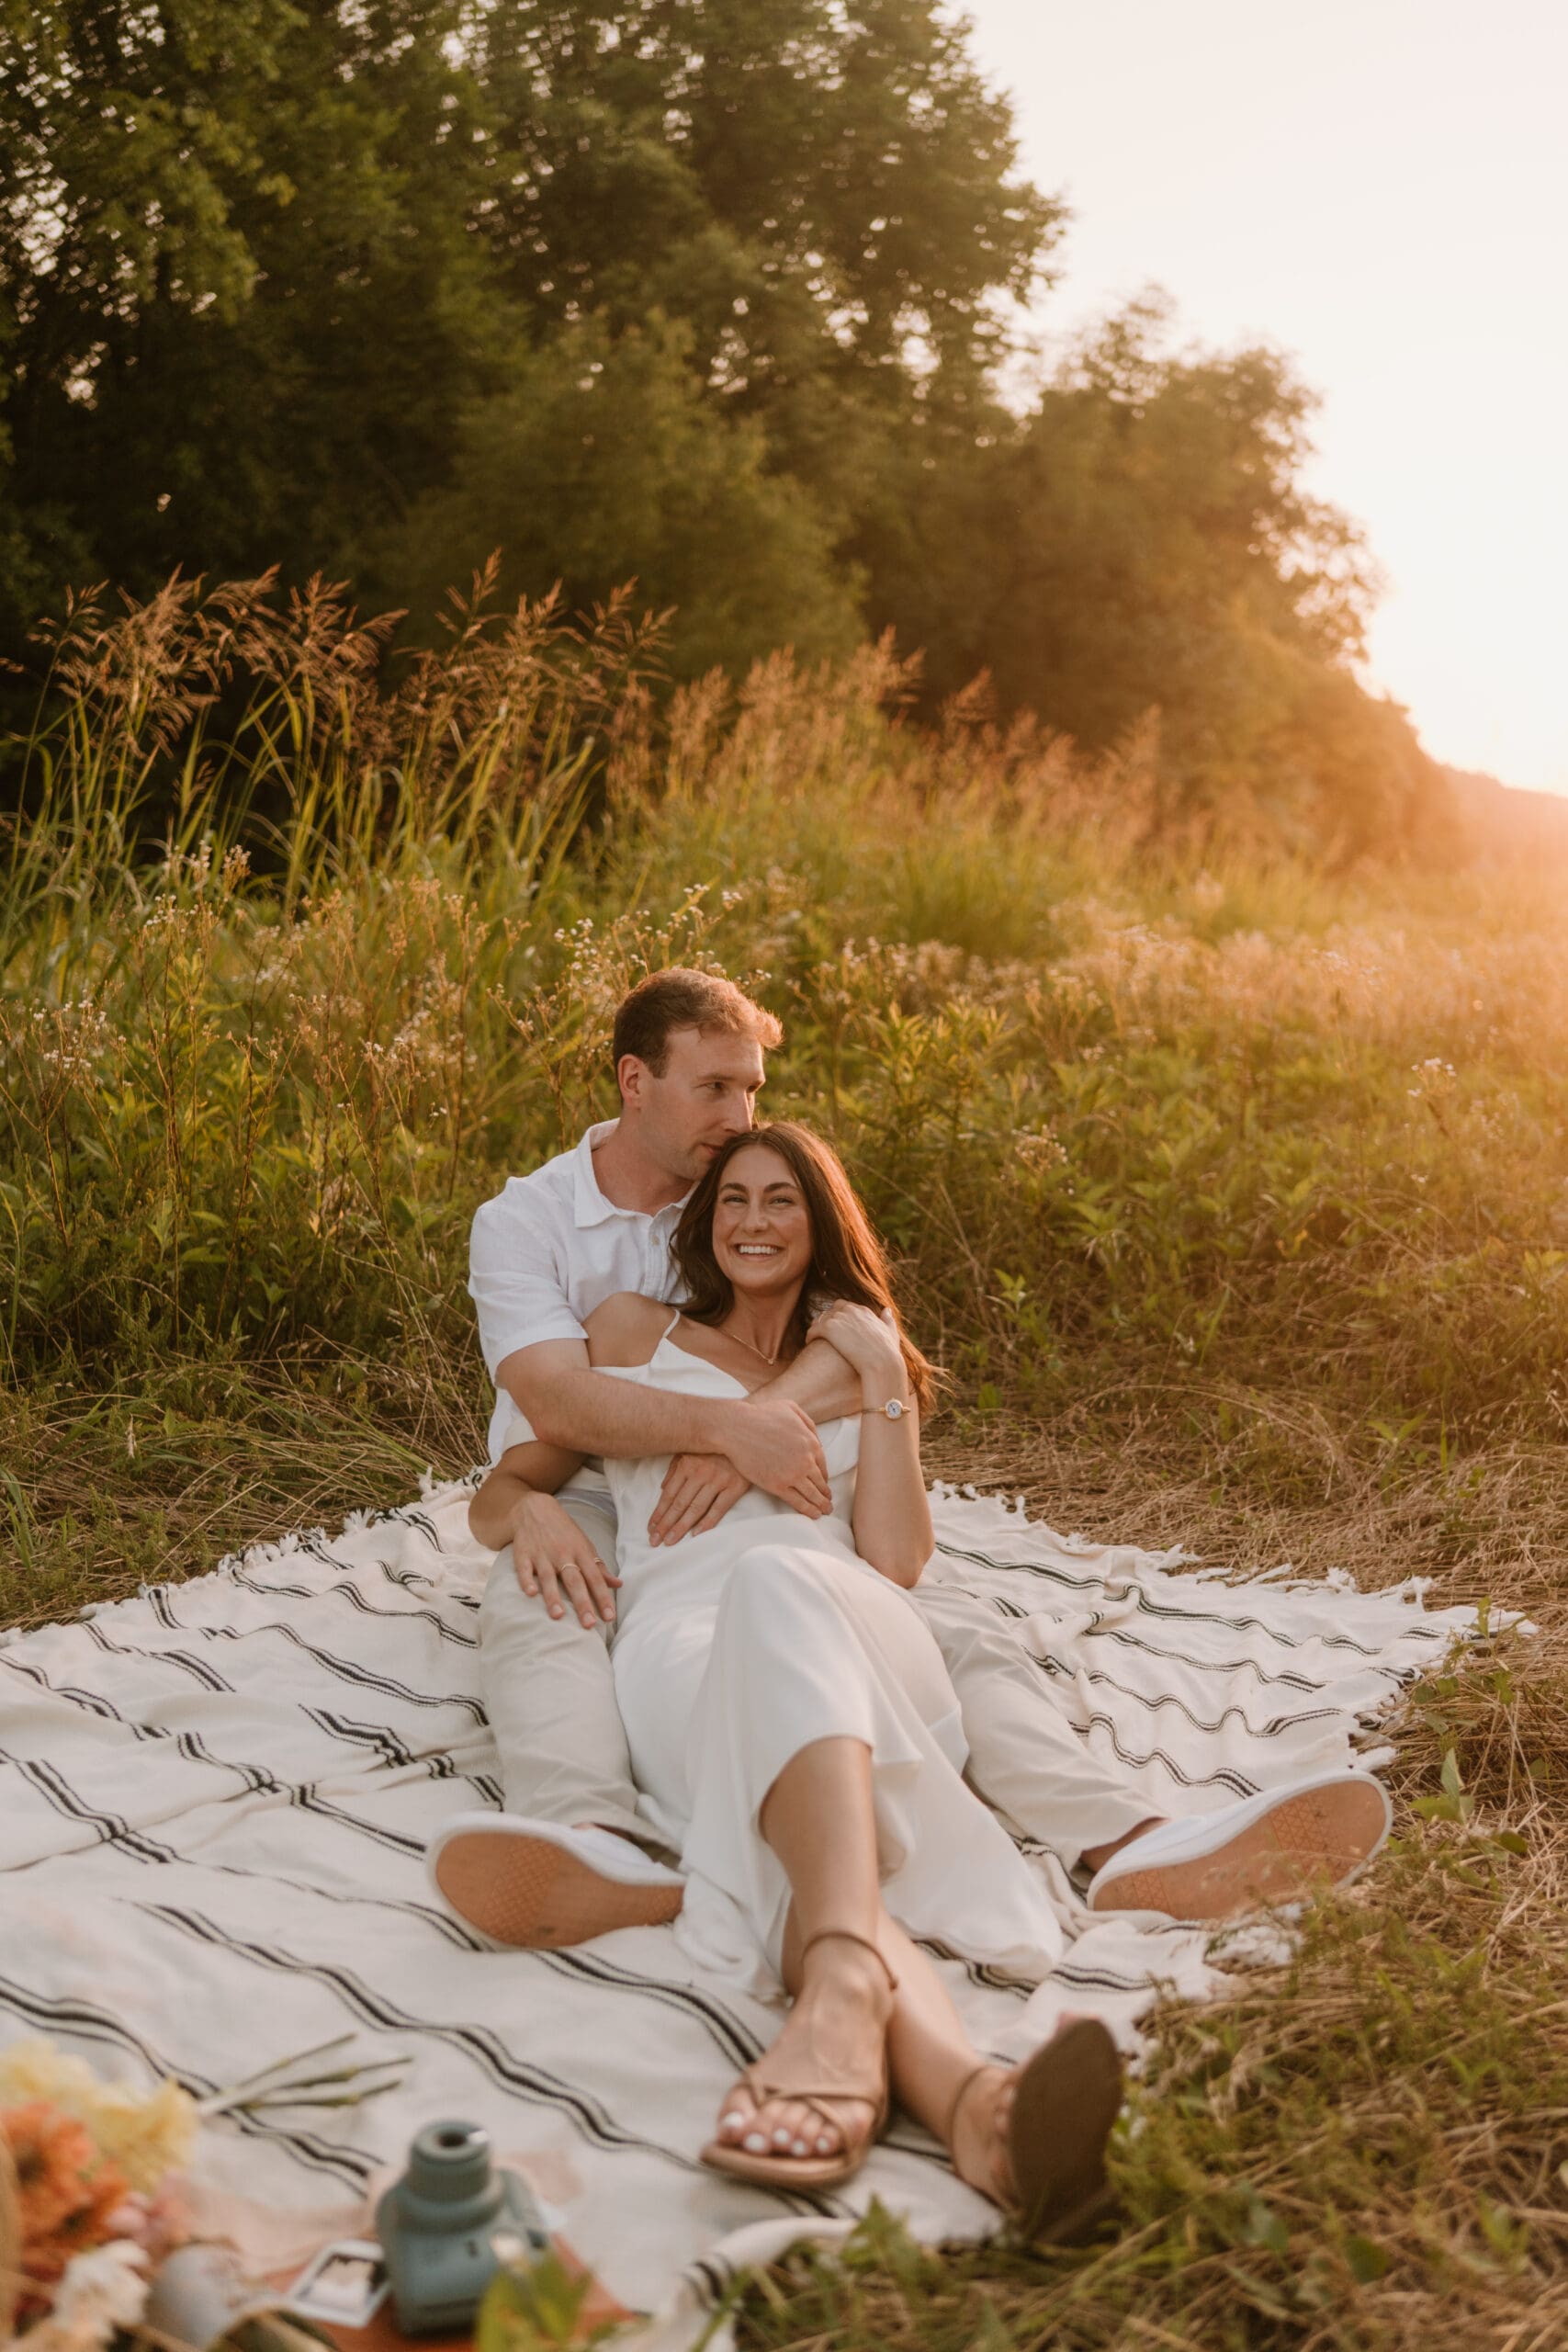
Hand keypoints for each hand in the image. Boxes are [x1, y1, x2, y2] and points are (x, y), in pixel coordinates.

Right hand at [509, 1490, 620, 1629]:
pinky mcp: (523, 1553)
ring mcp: (542, 1554)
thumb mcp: (585, 1545)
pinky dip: (527, 1580)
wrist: (535, 1508)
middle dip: (582, 1603)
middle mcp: (563, 1554)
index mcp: (581, 1553)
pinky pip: (524, 1569)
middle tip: (588, 1624)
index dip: (603, 1598)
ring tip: (558, 1616)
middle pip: (574, 1581)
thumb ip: (599, 1567)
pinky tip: (530, 1593)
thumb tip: (618, 1585)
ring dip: (553, 1596)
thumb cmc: (564, 1532)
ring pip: (549, 1577)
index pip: (595, 1578)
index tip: (609, 1617)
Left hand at [648, 1455, 749, 1546]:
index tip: (651, 1528)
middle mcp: (700, 1472)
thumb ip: (675, 1468)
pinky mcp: (735, 1486)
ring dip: (681, 1527)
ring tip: (670, 1541)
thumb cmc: (715, 1446)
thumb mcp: (690, 1450)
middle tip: (655, 1541)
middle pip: (679, 1503)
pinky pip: (718, 1509)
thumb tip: (662, 1488)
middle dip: (665, 1524)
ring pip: (696, 1508)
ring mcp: (718, 1480)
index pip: (669, 1494)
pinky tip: (695, 1534)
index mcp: (687, 1463)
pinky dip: (707, 1522)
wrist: (746, 1440)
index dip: (659, 1513)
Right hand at [719, 1397, 832, 1516]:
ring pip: (812, 1494)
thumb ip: (807, 1423)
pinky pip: (797, 1501)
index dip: (824, 1476)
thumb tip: (817, 1441)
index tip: (824, 1483)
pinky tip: (813, 1515)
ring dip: (820, 1505)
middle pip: (820, 1482)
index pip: (822, 1465)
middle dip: (825, 1494)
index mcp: (810, 1443)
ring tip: (825, 1511)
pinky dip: (807, 1510)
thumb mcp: (790, 1408)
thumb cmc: (761, 1415)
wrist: (737, 1428)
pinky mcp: (777, 1486)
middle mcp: (805, 1461)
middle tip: (829, 1502)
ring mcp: (792, 1475)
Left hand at [806, 1299, 903, 1381]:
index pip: (846, 1307)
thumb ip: (888, 1320)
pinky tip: (809, 1344)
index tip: (838, 1329)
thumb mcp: (891, 1333)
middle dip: (828, 1320)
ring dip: (818, 1328)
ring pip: (820, 1319)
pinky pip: (813, 1330)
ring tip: (815, 1339)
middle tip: (824, 1334)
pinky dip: (810, 1336)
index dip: (840, 1318)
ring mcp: (839, 1317)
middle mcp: (851, 1310)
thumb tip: (887, 1310)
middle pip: (831, 1310)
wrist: (882, 1362)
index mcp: (864, 1310)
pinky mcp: (828, 1328)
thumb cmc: (888, 1353)